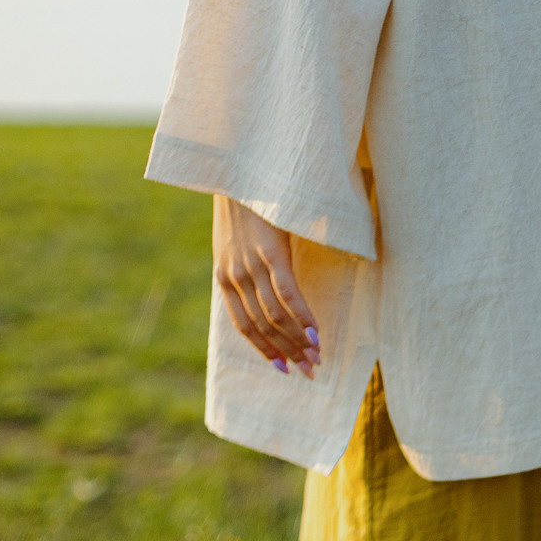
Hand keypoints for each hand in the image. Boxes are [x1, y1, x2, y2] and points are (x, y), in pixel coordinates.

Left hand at [214, 195, 320, 376]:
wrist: (237, 169)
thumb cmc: (244, 204)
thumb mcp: (235, 241)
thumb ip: (246, 267)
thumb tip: (266, 290)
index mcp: (223, 277)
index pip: (244, 326)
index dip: (265, 350)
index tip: (284, 368)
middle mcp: (234, 276)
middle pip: (263, 327)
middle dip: (288, 353)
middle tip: (309, 371)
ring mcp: (251, 265)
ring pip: (276, 316)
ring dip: (299, 341)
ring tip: (318, 357)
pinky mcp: (270, 252)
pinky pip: (288, 294)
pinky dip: (303, 317)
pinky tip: (316, 333)